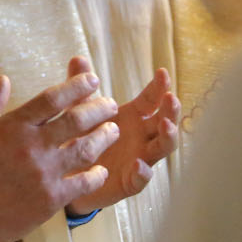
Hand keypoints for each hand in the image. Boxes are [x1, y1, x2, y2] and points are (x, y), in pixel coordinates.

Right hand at [0, 70, 120, 241]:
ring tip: (113, 131)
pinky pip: (85, 182)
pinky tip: (101, 169)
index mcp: (13, 127)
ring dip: (105, 137)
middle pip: (77, 119)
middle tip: (111, 105)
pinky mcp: (52, 198)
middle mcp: (31, 146)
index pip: (53, 98)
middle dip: (100, 108)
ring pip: (87, 148)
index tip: (92, 80)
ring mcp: (44, 172)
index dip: (77, 86)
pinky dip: (97, 174)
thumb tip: (4, 80)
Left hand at [68, 62, 180, 215]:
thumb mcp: (80, 112)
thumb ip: (81, 89)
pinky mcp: (129, 182)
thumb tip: (77, 59)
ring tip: (166, 126)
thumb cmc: (82, 138)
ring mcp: (139, 158)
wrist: (69, 174)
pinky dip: (142, 172)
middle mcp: (142, 137)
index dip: (159, 87)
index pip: (151, 100)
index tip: (162, 72)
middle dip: (171, 110)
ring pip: (162, 148)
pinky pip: (141, 179)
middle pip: (165, 122)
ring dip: (168, 137)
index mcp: (133, 117)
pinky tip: (139, 164)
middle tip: (171, 99)